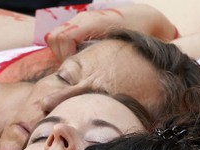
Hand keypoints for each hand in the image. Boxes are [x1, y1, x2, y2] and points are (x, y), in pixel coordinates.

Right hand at [45, 6, 176, 59]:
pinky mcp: (79, 25)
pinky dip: (65, 49)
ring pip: (56, 37)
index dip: (66, 56)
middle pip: (55, 37)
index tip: (77, 69)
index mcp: (92, 22)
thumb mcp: (127, 47)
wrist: (144, 19)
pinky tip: (80, 58)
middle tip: (76, 70)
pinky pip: (62, 36)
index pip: (64, 38)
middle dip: (61, 55)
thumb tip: (100, 80)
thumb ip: (112, 59)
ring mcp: (80, 20)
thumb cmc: (138, 34)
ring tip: (77, 65)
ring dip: (62, 52)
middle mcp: (83, 19)